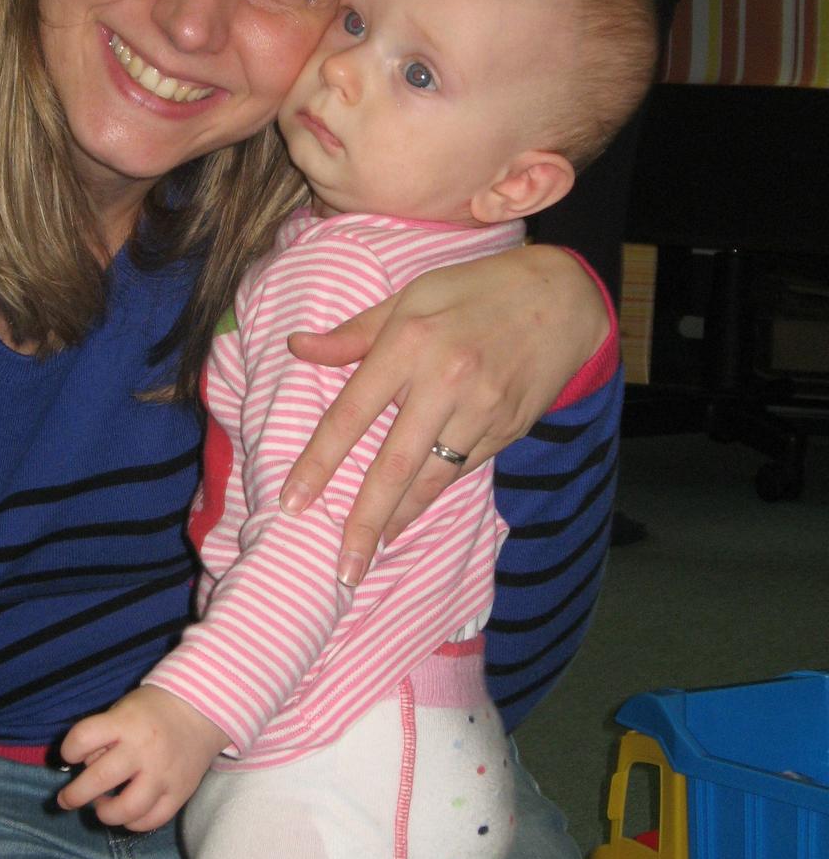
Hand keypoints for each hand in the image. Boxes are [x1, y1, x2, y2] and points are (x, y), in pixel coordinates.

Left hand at [58, 687, 228, 830]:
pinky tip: (128, 812)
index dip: (69, 750)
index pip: (83, 738)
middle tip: (66, 799)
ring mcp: (163, 774)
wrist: (201, 711)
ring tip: (101, 806)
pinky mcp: (180, 793)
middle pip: (100, 779)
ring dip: (105, 813)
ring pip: (126, 810)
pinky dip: (133, 822)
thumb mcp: (123, 710)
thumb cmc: (152, 710)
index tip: (70, 755)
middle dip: (75, 795)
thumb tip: (84, 769)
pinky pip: (151, 821)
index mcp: (125, 723)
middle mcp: (143, 750)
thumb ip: (103, 736)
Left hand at [279, 245, 607, 582]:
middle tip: (341, 568)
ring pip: (430, 478)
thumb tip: (298, 348)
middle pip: (393, 465)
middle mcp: (445, 381)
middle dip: (363, 521)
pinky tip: (407, 518)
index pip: (351, 414)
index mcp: (409, 343)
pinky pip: (460, 471)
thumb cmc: (476, 290)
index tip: (294, 502)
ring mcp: (481, 410)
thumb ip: (355, 332)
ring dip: (397, 521)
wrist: (564, 299)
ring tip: (368, 555)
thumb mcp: (412, 296)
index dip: (319, 463)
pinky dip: (430, 498)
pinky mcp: (507, 430)